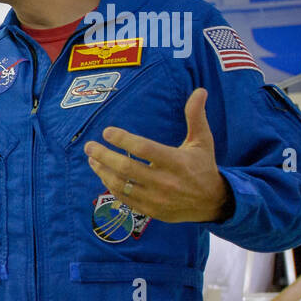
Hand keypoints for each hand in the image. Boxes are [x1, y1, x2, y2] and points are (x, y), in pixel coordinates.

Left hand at [83, 88, 230, 222]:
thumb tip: (199, 91)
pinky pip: (124, 198)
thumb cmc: (203, 166)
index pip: (144, 149)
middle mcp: (165, 182)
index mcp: (177, 162)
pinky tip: (103, 174)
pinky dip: (110, 185)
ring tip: (91, 159)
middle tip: (89, 146)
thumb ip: (196, 117)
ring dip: (102, 171)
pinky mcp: (150, 210)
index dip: (123, 140)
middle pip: (126, 168)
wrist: (211, 202)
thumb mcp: (202, 141)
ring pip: (121, 185)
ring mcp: (156, 198)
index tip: (107, 131)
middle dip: (103, 155)